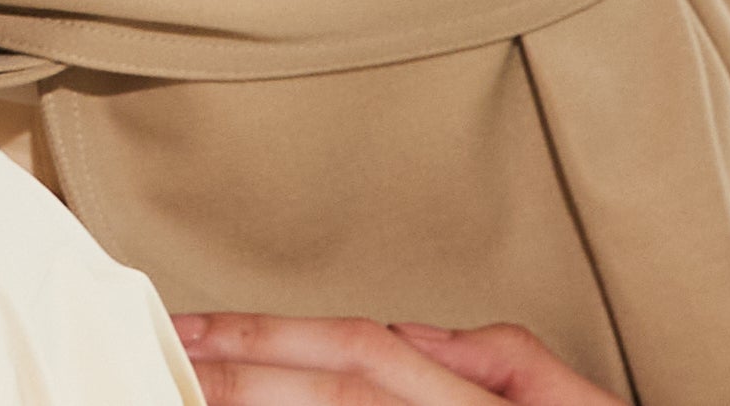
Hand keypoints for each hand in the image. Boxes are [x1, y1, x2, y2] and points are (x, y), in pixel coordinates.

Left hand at [174, 314, 613, 405]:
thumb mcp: (569, 402)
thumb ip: (502, 357)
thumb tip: (412, 331)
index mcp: (476, 404)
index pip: (358, 353)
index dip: (268, 337)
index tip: (191, 330)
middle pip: (330, 397)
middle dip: (236, 377)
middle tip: (159, 359)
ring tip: (179, 396)